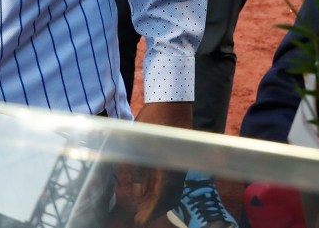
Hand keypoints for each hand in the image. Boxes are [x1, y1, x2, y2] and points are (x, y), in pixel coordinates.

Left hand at [128, 101, 191, 223]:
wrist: (172, 101)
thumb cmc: (153, 119)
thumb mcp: (138, 143)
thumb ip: (137, 169)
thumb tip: (138, 191)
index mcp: (167, 165)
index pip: (160, 197)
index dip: (150, 211)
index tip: (140, 220)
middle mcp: (177, 168)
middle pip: (169, 198)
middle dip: (155, 210)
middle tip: (139, 218)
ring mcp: (180, 164)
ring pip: (173, 191)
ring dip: (159, 202)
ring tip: (143, 207)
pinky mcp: (180, 159)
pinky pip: (174, 182)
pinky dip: (164, 191)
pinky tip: (151, 191)